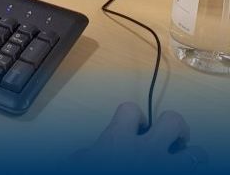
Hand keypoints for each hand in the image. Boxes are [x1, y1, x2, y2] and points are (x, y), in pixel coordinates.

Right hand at [69, 103, 207, 171]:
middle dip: (174, 125)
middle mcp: (147, 152)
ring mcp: (166, 169)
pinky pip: (196, 174)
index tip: (134, 122)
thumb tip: (88, 154)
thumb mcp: (81, 165)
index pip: (130, 110)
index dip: (134, 114)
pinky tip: (185, 174)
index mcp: (119, 142)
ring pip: (197, 154)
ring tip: (184, 158)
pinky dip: (192, 173)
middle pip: (173, 121)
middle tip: (170, 134)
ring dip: (192, 155)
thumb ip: (88, 155)